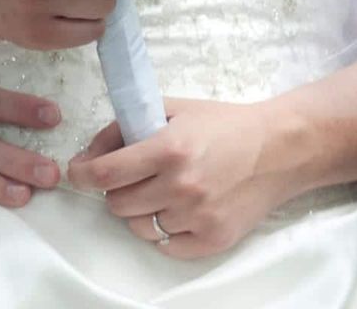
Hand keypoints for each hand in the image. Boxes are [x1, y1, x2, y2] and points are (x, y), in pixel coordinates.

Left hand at [65, 97, 305, 259]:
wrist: (277, 150)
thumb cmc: (223, 125)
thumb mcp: (173, 109)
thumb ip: (126, 126)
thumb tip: (90, 153)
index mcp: (168, 149)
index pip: (106, 173)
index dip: (83, 174)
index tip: (78, 172)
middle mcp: (181, 186)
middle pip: (117, 203)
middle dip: (116, 190)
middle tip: (133, 177)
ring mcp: (197, 216)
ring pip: (139, 228)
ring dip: (140, 212)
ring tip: (160, 192)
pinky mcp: (213, 239)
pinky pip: (167, 246)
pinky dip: (165, 232)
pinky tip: (177, 211)